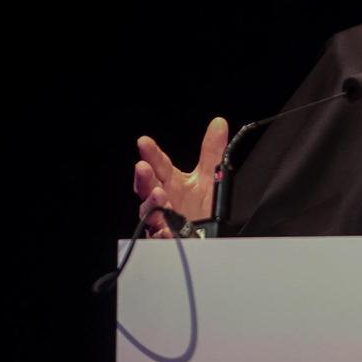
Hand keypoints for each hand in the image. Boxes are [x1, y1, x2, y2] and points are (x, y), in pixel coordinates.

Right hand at [133, 117, 228, 237]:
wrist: (209, 235)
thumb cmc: (202, 204)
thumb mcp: (211, 175)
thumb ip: (212, 150)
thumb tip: (219, 123)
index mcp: (171, 182)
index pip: (159, 164)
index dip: (151, 153)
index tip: (144, 142)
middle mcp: (164, 199)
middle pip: (147, 187)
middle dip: (144, 177)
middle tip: (143, 167)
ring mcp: (162, 219)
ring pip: (149, 212)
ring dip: (152, 203)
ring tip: (158, 194)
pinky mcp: (167, 238)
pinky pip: (160, 237)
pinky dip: (161, 232)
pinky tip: (164, 228)